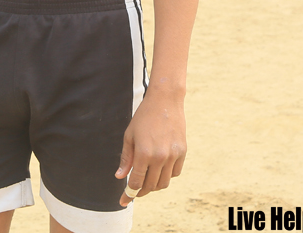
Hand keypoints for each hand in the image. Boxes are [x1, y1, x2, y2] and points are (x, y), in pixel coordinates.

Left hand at [115, 87, 186, 206]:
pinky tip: (159, 170)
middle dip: (140, 191)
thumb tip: (120, 176)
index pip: (135, 182)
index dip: (128, 194)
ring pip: (164, 183)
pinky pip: (175, 173)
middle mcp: (160, 157)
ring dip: (154, 186)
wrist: (165, 101)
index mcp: (143, 153)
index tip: (123, 201)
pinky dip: (166, 176)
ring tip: (146, 180)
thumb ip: (126, 158)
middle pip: (150, 186)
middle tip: (134, 191)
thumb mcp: (129, 136)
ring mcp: (173, 155)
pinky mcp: (182, 152)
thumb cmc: (143, 117)